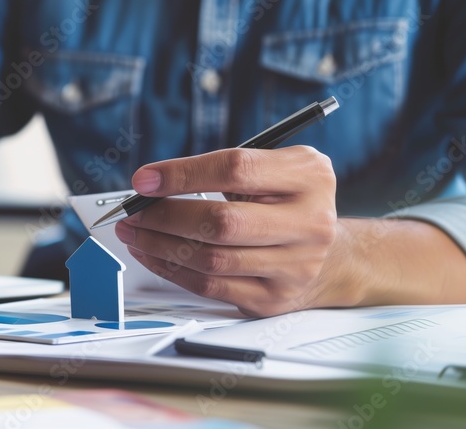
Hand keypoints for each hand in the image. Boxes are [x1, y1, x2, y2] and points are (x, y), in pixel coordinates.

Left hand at [114, 146, 344, 316]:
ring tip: (135, 231)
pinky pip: (210, 286)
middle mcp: (309, 223)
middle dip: (165, 216)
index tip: (145, 179)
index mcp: (308, 177)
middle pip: (221, 222)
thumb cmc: (288, 203)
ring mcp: (294, 266)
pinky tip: (152, 254)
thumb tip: (152, 183)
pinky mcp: (273, 298)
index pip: (236, 169)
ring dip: (160, 245)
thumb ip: (222, 168)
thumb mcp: (274, 168)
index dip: (182, 173)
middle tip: (133, 211)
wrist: (332, 256)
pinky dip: (171, 270)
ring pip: (211, 259)